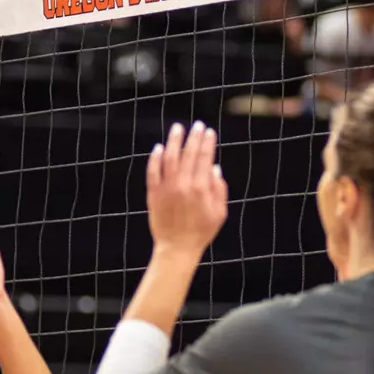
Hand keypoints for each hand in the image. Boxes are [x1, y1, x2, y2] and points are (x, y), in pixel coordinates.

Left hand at [146, 122, 228, 255]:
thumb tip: (215, 168)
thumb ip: (219, 189)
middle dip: (193, 137)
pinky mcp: (153, 194)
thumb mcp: (220, 213)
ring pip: (169, 158)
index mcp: (201, 188)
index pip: (205, 158)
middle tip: (197, 125)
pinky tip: (158, 148)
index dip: (207, 143)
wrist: (177, 248)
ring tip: (177, 128)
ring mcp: (166, 188)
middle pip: (188, 154)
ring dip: (174, 141)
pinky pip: (153, 171)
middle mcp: (183, 185)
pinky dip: (155, 158)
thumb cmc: (201, 231)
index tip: (209, 131)